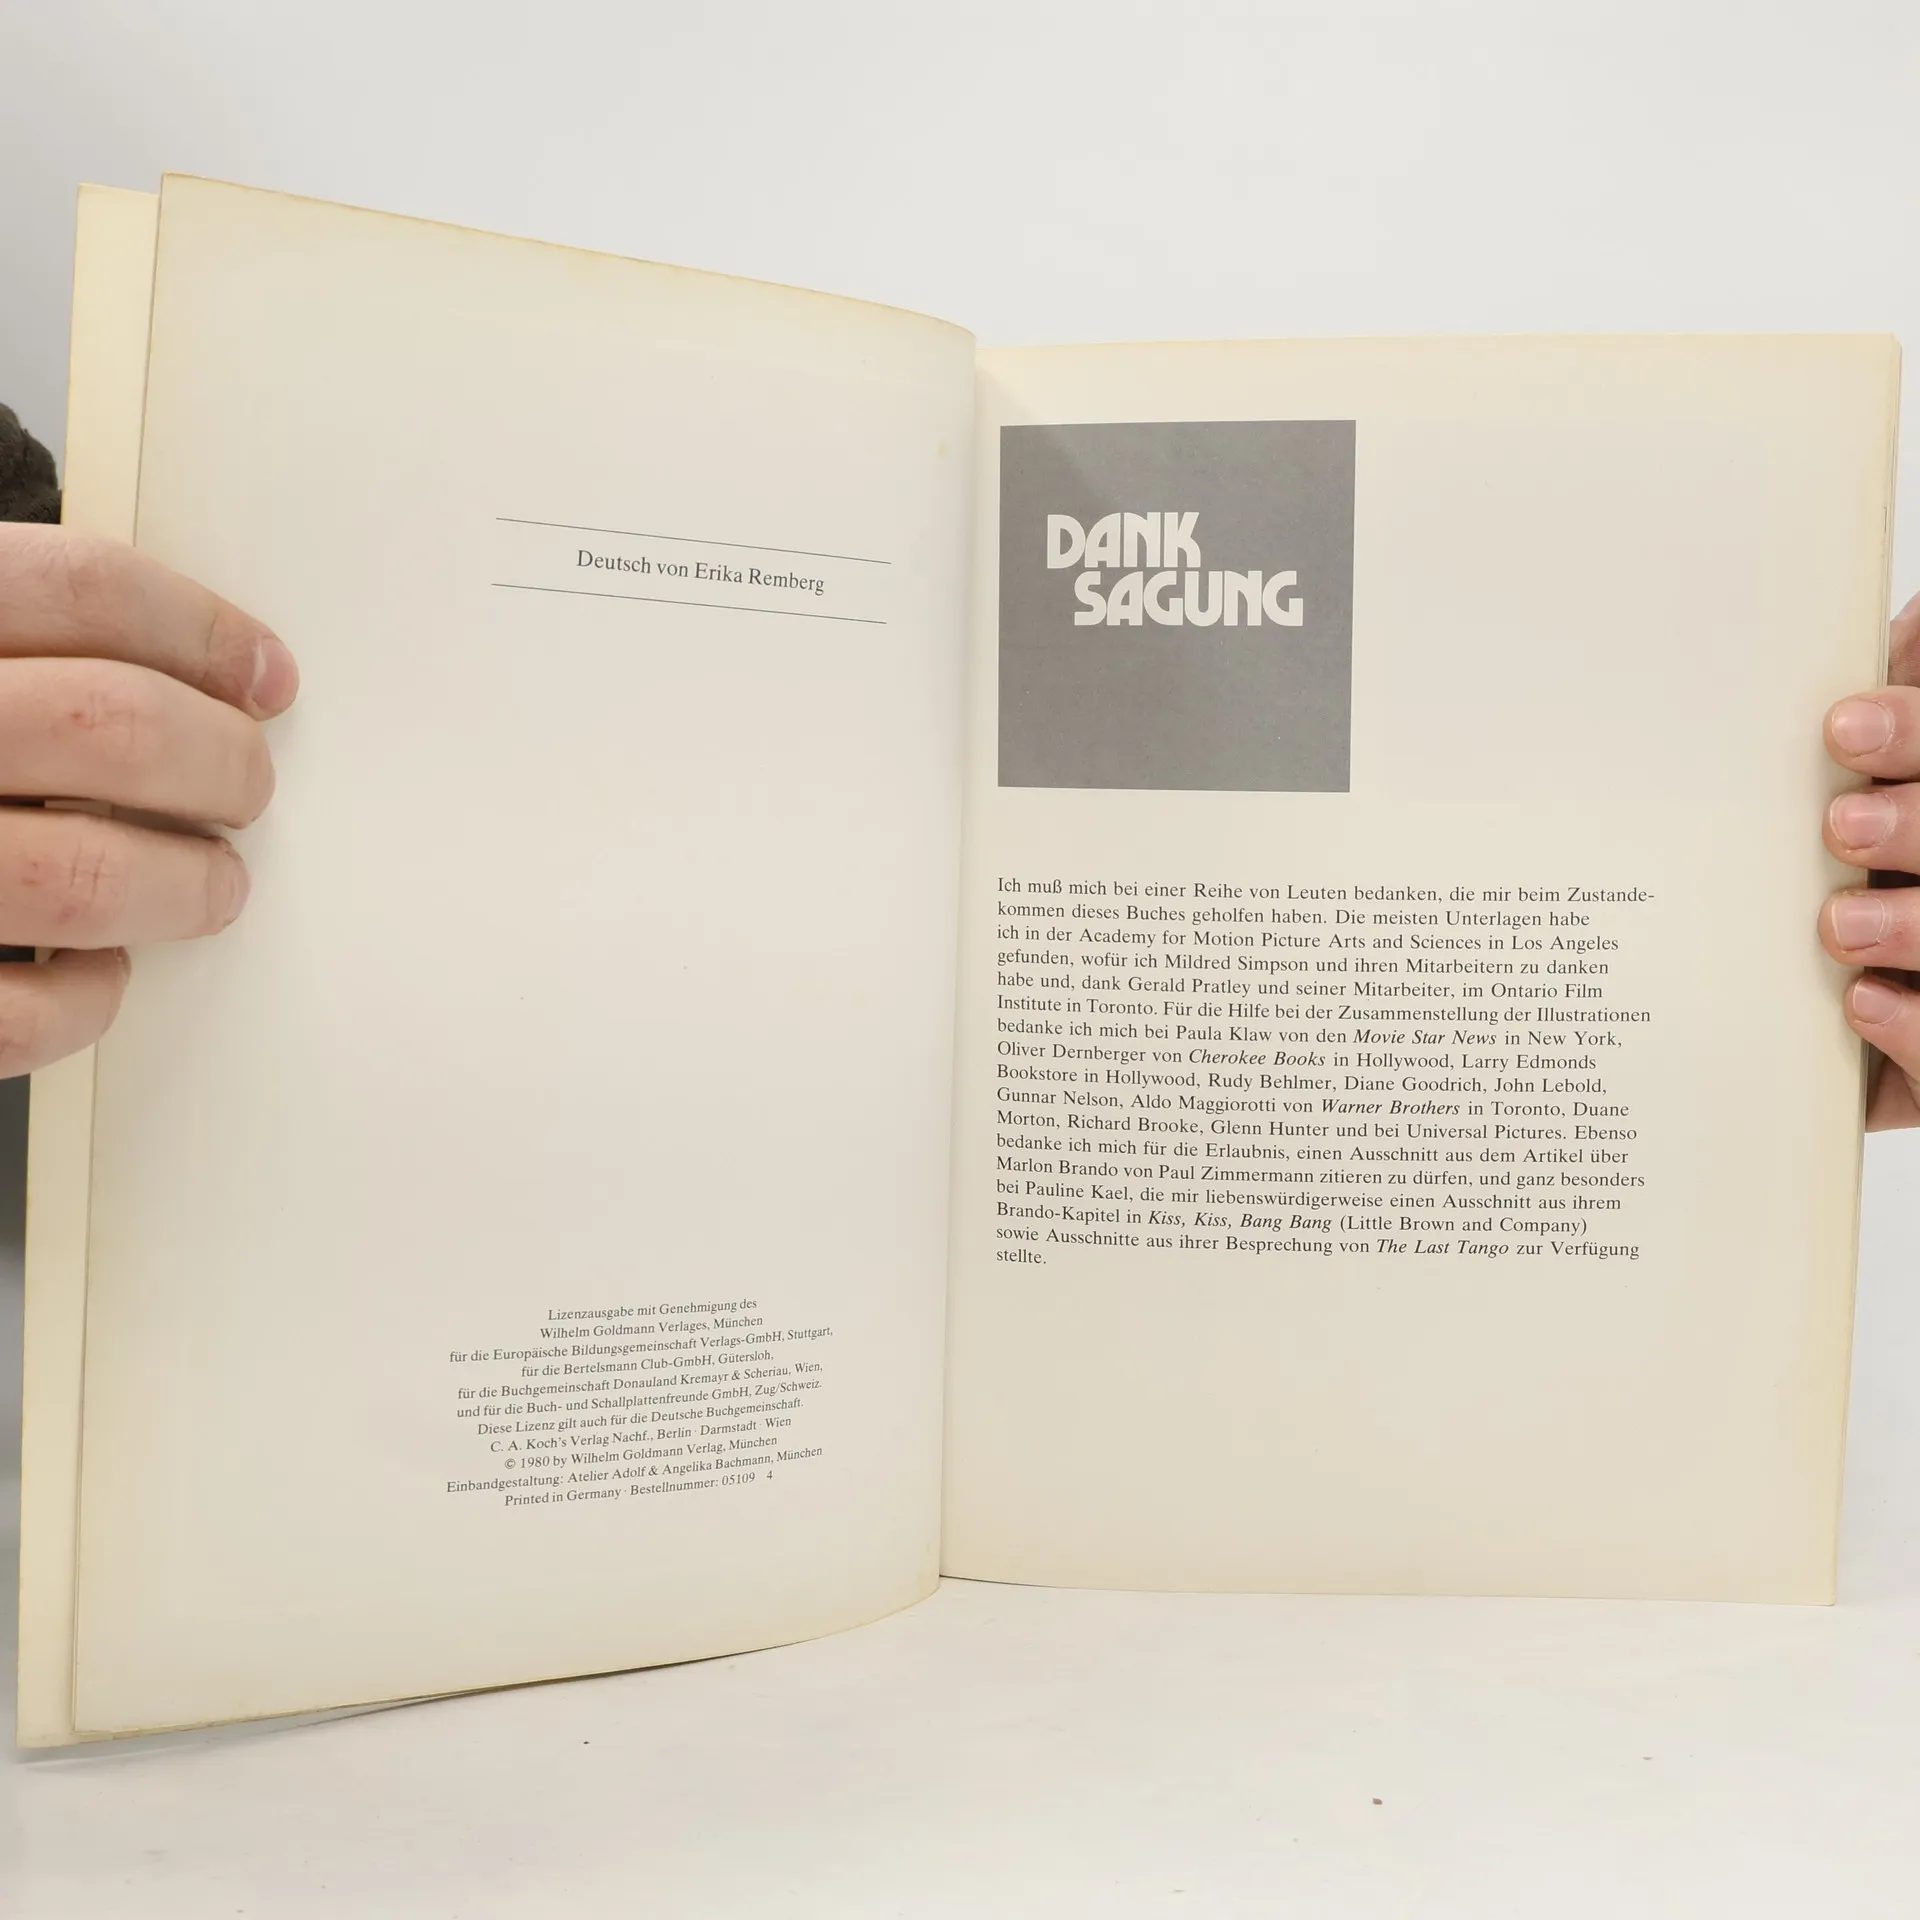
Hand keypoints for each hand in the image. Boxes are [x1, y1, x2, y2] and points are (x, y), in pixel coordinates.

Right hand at [0, 524, 296, 1074]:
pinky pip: (19, 1011)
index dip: (200, 631)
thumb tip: (200, 668)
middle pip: (109, 727)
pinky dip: (87, 999)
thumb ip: (5, 642)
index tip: (267, 677)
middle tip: (248, 785)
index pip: (76, 587)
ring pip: (89, 876)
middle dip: (219, 763)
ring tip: (213, 883)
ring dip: (187, 885)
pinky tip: (97, 973)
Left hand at [1822, 588, 1919, 1128]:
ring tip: (1840, 925)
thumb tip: (1900, 620)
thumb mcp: (1880, 766)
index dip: (1914, 734)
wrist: (1890, 992)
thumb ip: (1897, 693)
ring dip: (1913, 930)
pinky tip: (1858, 1002)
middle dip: (1917, 828)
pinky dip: (1914, 1032)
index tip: (1843, 728)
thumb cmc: (1872, 844)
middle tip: (1841, 825)